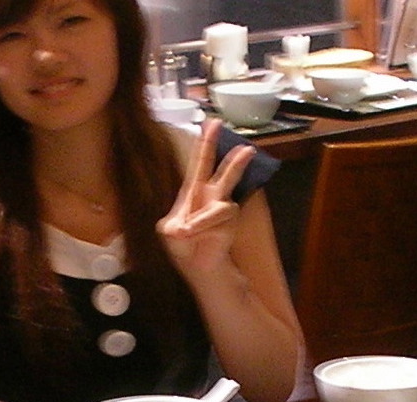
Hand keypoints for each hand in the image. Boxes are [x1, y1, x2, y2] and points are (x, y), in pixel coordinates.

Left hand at [157, 119, 254, 278]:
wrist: (196, 263)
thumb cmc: (183, 242)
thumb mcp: (170, 230)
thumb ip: (175, 226)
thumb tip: (183, 228)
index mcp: (194, 189)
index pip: (200, 162)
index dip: (205, 143)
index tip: (211, 123)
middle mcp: (212, 195)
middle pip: (225, 173)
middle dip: (234, 159)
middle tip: (246, 147)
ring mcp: (223, 209)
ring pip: (218, 209)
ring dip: (200, 222)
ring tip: (187, 231)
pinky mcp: (229, 224)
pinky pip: (216, 225)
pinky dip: (201, 232)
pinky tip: (194, 237)